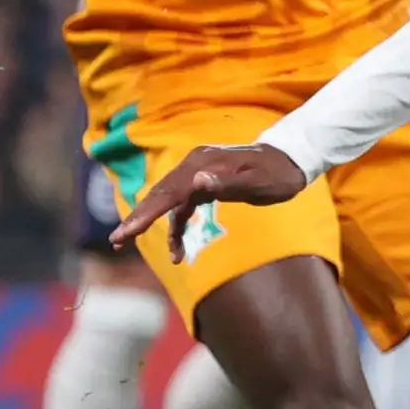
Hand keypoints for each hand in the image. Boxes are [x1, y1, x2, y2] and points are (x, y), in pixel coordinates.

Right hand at [106, 144, 312, 261]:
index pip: (168, 193)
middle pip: (160, 194)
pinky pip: (182, 205)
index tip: (125, 232)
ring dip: (154, 223)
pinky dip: (178, 225)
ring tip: (135, 246)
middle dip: (138, 218)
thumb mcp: (259, 183)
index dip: (145, 214)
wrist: (292, 159)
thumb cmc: (278, 175)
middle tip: (117, 241)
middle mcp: (195, 165)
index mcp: (203, 165)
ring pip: (168, 200)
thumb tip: (198, 182)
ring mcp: (198, 173)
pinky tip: (179, 249)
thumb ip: (228, 184)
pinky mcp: (203, 182)